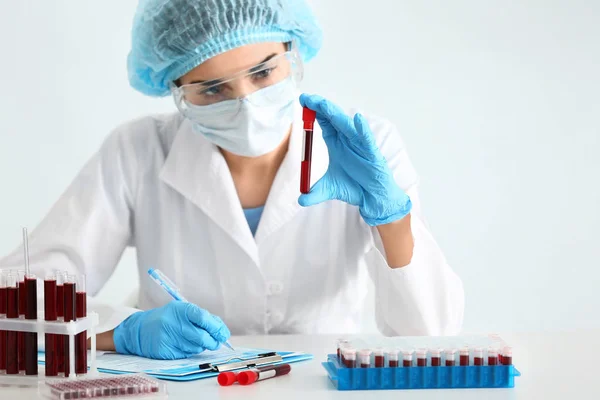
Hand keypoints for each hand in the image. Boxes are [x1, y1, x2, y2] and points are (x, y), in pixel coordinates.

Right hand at [113, 301, 230, 359]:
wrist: (140, 330)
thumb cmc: (168, 319)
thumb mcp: (182, 311)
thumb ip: (202, 318)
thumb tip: (221, 330)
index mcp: (180, 309)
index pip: (203, 318)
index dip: (216, 327)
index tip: (224, 334)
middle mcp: (173, 323)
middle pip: (201, 337)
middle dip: (213, 341)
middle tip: (216, 343)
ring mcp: (168, 338)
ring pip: (195, 347)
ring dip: (201, 346)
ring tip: (195, 341)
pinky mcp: (164, 351)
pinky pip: (185, 354)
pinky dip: (189, 351)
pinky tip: (183, 345)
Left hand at [298, 94, 411, 225]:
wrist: (372, 199)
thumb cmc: (354, 187)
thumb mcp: (328, 190)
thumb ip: (313, 193)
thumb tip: (300, 200)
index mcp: (336, 144)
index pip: (324, 123)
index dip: (314, 112)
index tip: (303, 101)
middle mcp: (347, 140)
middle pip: (333, 119)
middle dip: (320, 107)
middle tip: (307, 98)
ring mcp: (359, 145)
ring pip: (346, 126)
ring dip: (335, 114)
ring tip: (323, 104)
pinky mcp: (371, 153)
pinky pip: (366, 139)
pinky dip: (362, 129)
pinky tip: (358, 119)